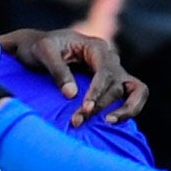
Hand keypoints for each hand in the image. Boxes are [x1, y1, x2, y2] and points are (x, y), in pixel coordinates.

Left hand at [0, 24, 146, 125]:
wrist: (36, 49)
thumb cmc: (39, 48)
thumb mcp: (44, 52)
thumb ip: (58, 70)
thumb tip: (72, 94)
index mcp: (96, 47)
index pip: (106, 71)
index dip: (98, 91)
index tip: (86, 107)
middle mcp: (110, 59)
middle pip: (116, 85)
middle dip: (100, 106)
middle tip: (77, 121)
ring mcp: (114, 72)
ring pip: (134, 91)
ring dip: (125, 110)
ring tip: (108, 123)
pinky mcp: (112, 85)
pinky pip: (133, 96)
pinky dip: (129, 109)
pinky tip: (111, 122)